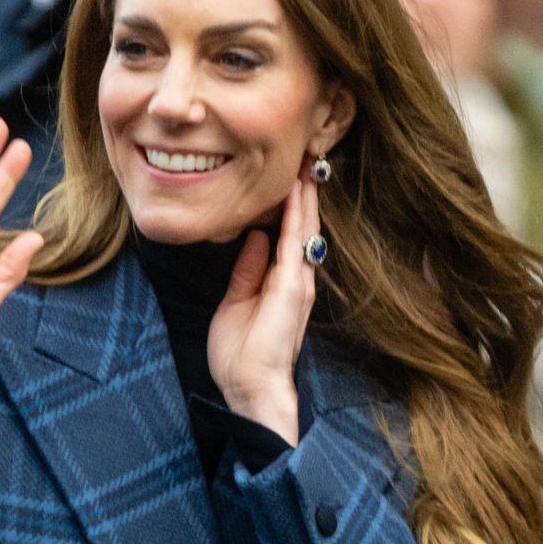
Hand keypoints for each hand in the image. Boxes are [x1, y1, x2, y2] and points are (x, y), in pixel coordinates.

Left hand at [208, 174, 317, 446]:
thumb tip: (253, 238)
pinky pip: (296, 240)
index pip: (287, 236)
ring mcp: (298, 282)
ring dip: (306, 193)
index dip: (288, 205)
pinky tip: (299, 186)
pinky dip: (298, 211)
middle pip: (302, 226)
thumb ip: (246, 270)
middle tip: (304, 155)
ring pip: (304, 227)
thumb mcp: (235, 302)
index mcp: (280, 284)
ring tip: (307, 160)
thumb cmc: (240, 356)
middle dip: (303, 192)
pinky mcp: (294, 286)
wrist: (250, 388)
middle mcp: (296, 280)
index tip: (287, 175)